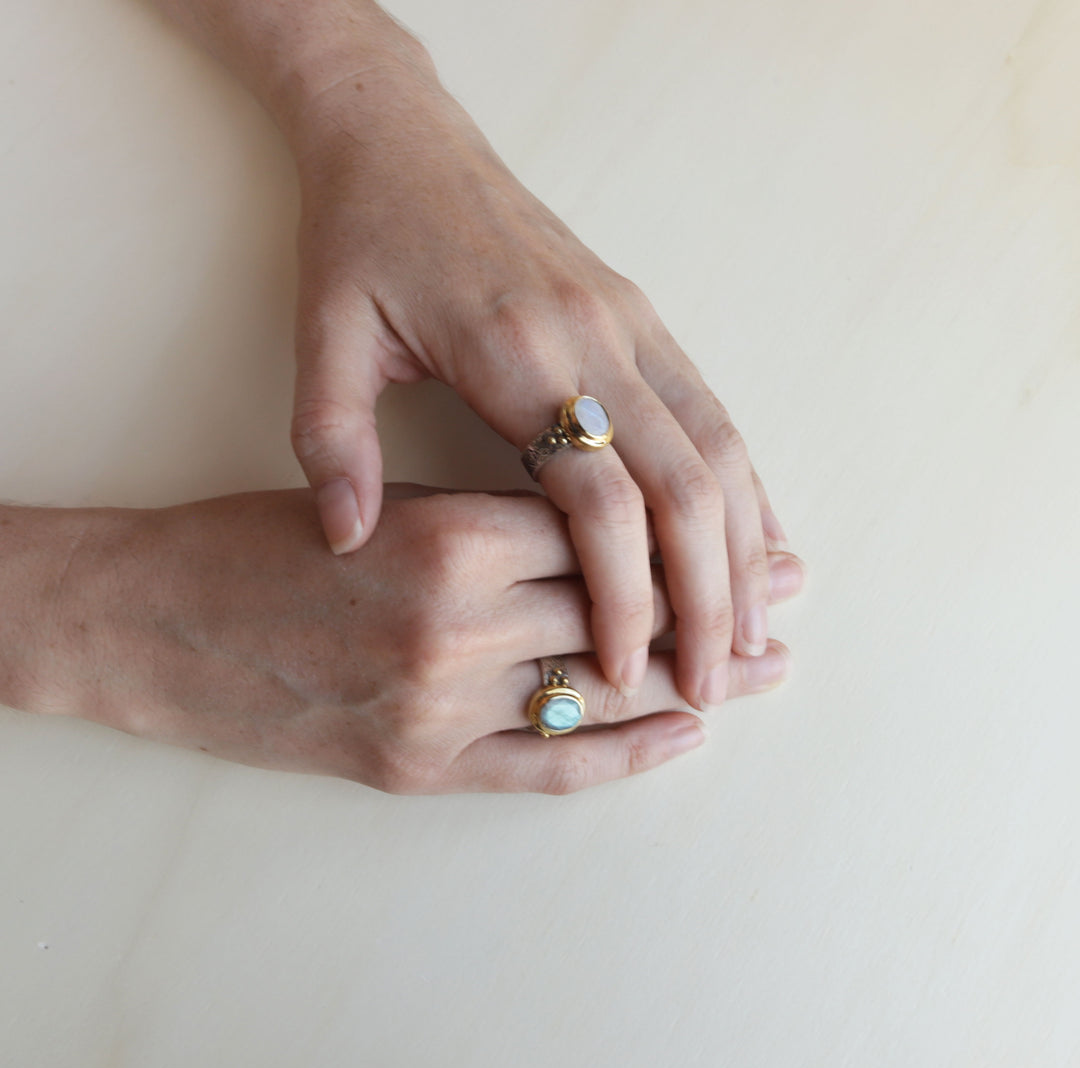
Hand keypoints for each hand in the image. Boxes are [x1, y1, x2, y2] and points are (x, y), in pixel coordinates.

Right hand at [47, 488, 800, 793]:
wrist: (151, 619)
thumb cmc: (250, 544)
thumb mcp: (378, 497)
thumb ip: (482, 516)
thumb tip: (593, 526)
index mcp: (447, 539)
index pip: (603, 537)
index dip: (683, 536)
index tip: (747, 534)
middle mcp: (454, 629)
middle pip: (620, 611)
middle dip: (712, 603)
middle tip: (786, 594)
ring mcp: (439, 709)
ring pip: (598, 691)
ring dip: (689, 676)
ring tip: (760, 665)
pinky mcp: (417, 768)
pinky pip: (547, 770)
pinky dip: (622, 755)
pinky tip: (684, 736)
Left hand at [286, 44, 790, 712]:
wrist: (404, 137)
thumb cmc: (361, 239)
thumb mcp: (324, 336)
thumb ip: (331, 440)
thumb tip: (350, 541)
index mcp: (516, 354)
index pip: (601, 498)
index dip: (624, 594)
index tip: (625, 671)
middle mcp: (594, 337)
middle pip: (684, 484)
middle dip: (708, 592)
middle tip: (718, 676)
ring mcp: (629, 322)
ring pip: (718, 447)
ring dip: (745, 543)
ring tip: (759, 626)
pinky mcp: (640, 315)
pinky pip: (711, 410)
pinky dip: (743, 481)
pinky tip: (758, 535)